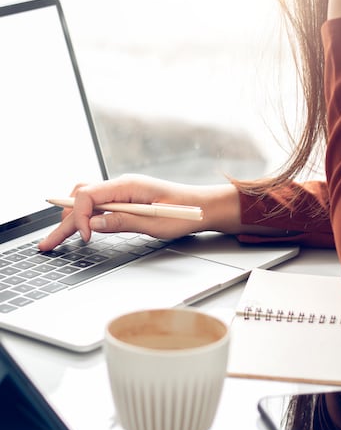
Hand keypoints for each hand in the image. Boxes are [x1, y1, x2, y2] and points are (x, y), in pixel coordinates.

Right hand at [38, 174, 241, 250]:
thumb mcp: (154, 222)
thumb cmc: (184, 212)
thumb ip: (122, 221)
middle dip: (64, 221)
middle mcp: (122, 186)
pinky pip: (100, 207)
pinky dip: (86, 219)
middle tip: (49, 244)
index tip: (86, 237)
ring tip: (55, 240)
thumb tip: (92, 224)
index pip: (89, 195)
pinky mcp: (127, 201)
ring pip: (88, 203)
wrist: (202, 207)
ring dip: (71, 220)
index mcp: (128, 185)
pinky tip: (78, 230)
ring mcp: (123, 193)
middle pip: (82, 198)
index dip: (80, 217)